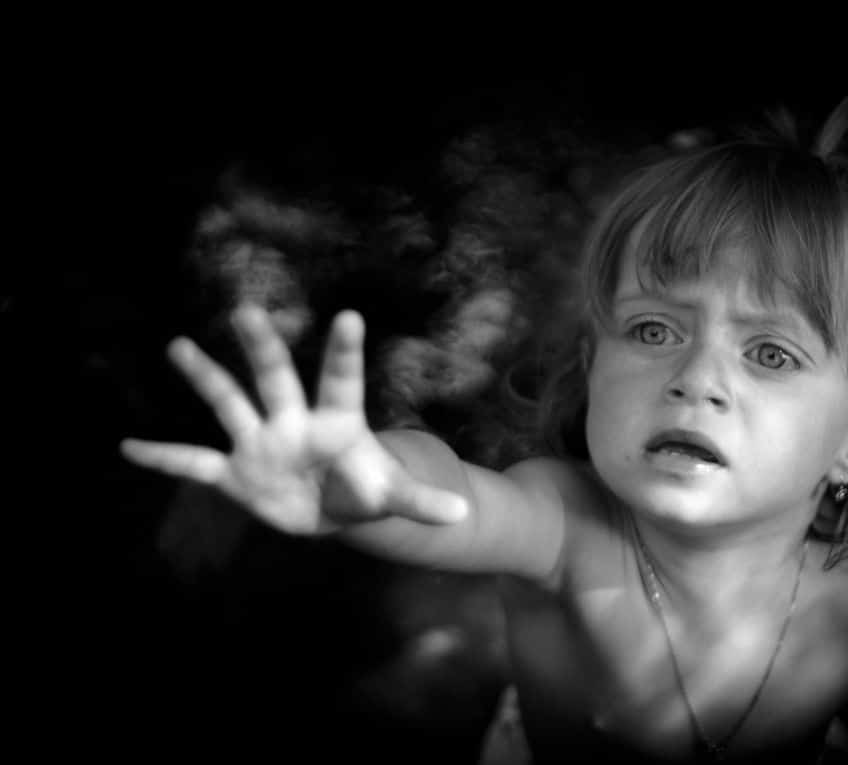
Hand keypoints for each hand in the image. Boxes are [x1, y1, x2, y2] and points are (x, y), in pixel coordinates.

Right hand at [121, 305, 467, 534]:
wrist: (332, 506)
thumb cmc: (364, 488)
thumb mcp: (393, 497)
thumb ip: (421, 503)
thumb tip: (463, 516)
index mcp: (336, 423)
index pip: (341, 382)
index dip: (345, 353)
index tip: (350, 317)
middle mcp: (293, 421)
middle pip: (276, 379)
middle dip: (264, 349)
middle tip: (248, 310)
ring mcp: (260, 443)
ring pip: (229, 403)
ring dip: (206, 377)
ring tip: (179, 345)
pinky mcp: (236, 472)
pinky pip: (194, 463)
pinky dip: (164, 458)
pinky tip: (127, 447)